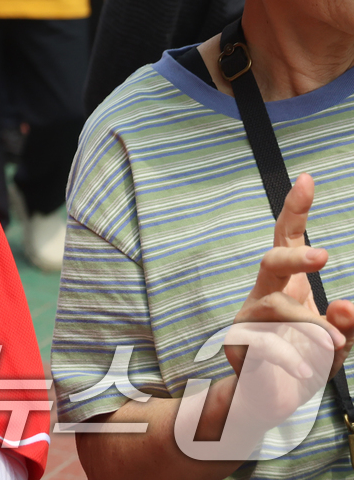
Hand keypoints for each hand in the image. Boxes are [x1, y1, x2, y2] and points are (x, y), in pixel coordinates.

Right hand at [224, 175, 353, 427]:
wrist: (266, 401)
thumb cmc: (304, 362)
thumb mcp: (338, 343)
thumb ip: (349, 325)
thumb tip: (348, 306)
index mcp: (288, 282)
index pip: (288, 238)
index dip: (296, 209)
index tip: (307, 178)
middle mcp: (264, 292)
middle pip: (270, 260)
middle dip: (294, 256)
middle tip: (324, 256)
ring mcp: (247, 316)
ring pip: (275, 307)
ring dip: (308, 325)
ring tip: (332, 344)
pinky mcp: (237, 343)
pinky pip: (268, 343)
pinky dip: (294, 358)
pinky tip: (303, 370)